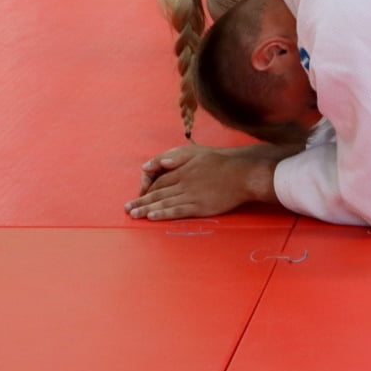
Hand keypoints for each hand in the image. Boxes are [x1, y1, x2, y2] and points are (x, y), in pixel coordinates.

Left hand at [127, 145, 270, 220]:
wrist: (243, 175)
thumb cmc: (222, 163)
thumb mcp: (199, 152)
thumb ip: (178, 156)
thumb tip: (159, 163)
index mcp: (183, 170)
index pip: (160, 181)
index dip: (147, 189)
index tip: (137, 196)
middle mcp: (184, 183)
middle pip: (158, 193)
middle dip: (141, 201)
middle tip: (127, 209)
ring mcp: (191, 196)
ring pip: (164, 203)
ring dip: (147, 210)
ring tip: (134, 215)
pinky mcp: (200, 207)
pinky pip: (177, 211)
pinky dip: (163, 214)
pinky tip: (152, 217)